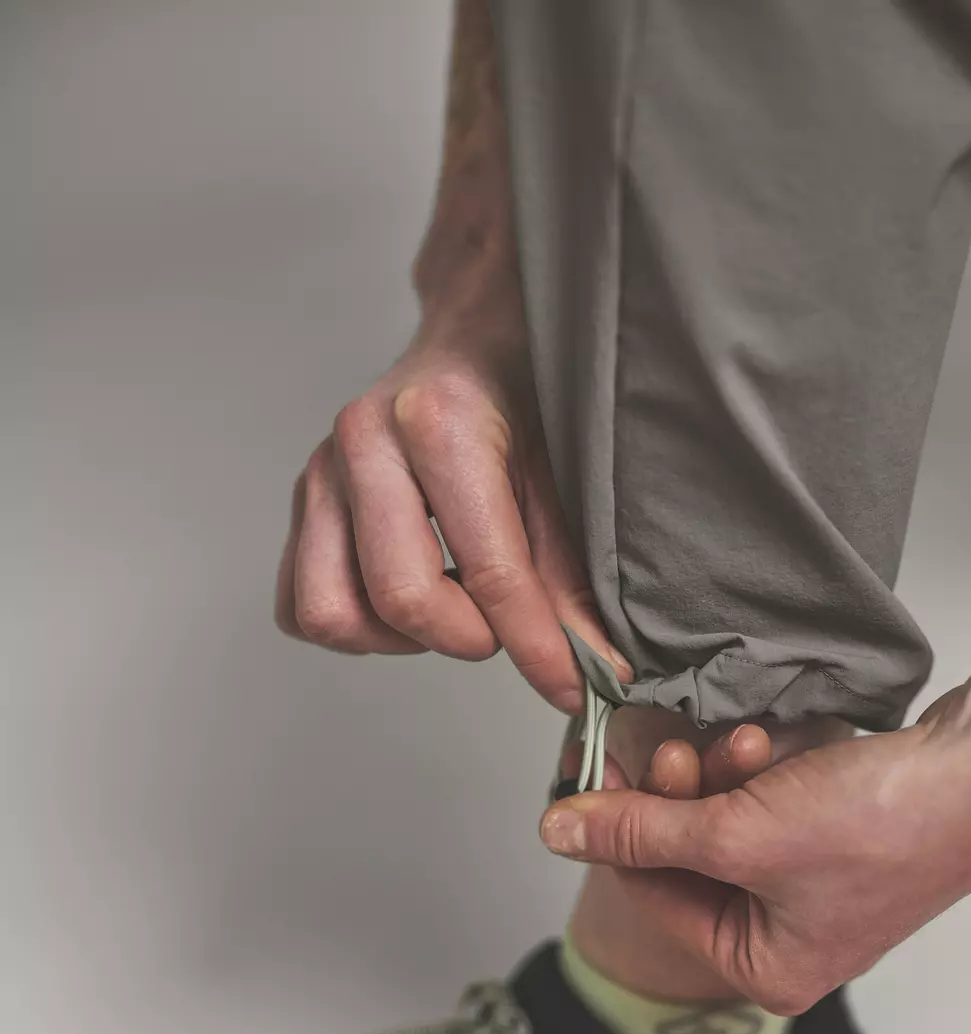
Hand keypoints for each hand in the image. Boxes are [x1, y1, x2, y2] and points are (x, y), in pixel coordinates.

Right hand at [275, 334, 628, 713]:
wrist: (472, 332)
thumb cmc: (521, 395)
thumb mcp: (562, 476)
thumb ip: (570, 578)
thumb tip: (593, 670)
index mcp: (437, 425)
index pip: (489, 572)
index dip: (536, 646)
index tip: (573, 686)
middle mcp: (364, 444)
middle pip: (401, 599)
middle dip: (467, 636)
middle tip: (502, 620)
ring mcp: (321, 473)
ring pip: (332, 612)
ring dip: (401, 636)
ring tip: (451, 606)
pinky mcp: (302, 502)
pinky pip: (299, 605)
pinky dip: (355, 625)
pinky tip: (406, 598)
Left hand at [539, 674, 970, 1012]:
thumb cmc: (883, 823)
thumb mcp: (736, 831)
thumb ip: (640, 832)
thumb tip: (558, 833)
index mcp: (766, 971)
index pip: (653, 897)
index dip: (620, 831)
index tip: (596, 773)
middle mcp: (791, 942)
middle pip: (689, 860)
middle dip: (681, 796)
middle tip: (675, 748)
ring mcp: (819, 892)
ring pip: (727, 825)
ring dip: (719, 776)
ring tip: (741, 742)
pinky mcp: (842, 842)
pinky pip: (768, 807)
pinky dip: (758, 774)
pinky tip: (768, 744)